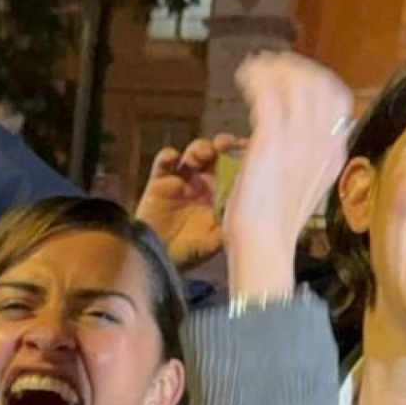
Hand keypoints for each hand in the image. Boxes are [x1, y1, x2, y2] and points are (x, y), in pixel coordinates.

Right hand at [135, 134, 244, 270]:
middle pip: (217, 153)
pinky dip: (169, 155)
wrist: (158, 259)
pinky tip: (174, 160)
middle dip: (223, 145)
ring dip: (199, 148)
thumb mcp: (217, 238)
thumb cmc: (190, 252)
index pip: (236, 166)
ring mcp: (182, 180)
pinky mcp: (159, 181)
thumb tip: (247, 202)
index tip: (247, 149)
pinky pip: (164, 161)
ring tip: (202, 155)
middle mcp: (204, 183)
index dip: (242, 155)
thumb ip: (231, 220)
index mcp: (221, 193)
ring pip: (193, 153)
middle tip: (224, 146)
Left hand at [221, 53, 353, 301]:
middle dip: (293, 68)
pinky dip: (256, 78)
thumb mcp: (303, 185)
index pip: (336, 98)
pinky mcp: (272, 139)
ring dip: (273, 69)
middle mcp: (323, 142)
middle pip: (319, 83)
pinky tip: (243, 77)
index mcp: (335, 154)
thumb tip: (299, 137)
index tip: (292, 76)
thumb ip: (308, 158)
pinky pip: (268, 93)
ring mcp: (299, 139)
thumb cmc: (275, 223)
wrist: (264, 246)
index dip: (315, 80)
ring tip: (253, 68)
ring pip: (295, 82)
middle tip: (269, 65)